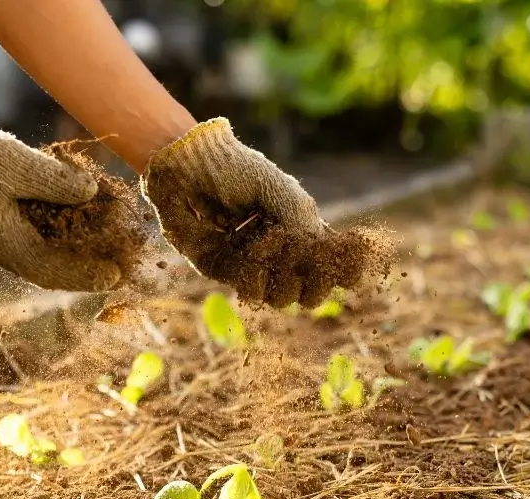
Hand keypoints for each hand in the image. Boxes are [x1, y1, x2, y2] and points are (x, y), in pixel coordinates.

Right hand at [0, 112, 132, 291]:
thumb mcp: (14, 164)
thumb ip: (54, 181)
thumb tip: (92, 193)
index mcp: (5, 244)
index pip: (54, 271)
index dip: (88, 275)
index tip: (117, 275)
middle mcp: (0, 249)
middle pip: (50, 267)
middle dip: (85, 265)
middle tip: (119, 261)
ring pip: (40, 252)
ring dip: (71, 248)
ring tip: (103, 241)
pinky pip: (27, 235)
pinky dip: (53, 231)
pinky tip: (73, 218)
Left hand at [141, 118, 388, 307]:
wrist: (188, 169)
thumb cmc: (236, 170)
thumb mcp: (280, 192)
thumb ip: (304, 226)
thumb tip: (323, 258)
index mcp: (301, 229)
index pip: (334, 264)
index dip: (342, 271)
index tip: (337, 264)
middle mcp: (281, 252)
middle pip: (311, 291)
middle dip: (313, 284)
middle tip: (301, 264)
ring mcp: (255, 265)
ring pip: (283, 298)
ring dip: (283, 281)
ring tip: (267, 248)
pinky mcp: (227, 272)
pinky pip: (251, 292)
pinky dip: (256, 281)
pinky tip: (251, 259)